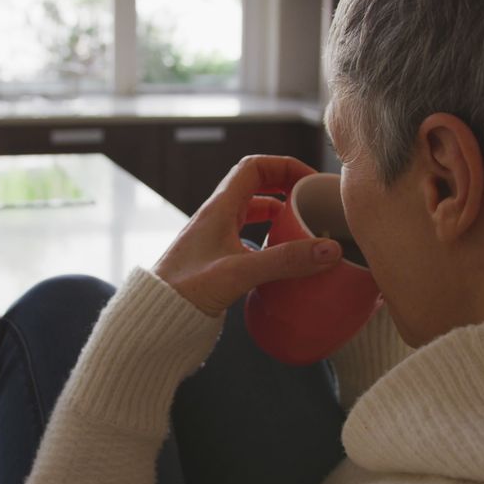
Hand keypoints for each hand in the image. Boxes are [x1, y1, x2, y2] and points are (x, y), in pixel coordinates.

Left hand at [153, 155, 343, 315]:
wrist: (155, 317)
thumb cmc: (185, 290)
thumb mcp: (239, 272)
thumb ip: (284, 261)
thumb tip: (328, 249)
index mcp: (219, 208)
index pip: (254, 167)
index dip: (284, 165)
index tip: (310, 180)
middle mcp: (217, 217)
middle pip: (257, 185)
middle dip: (287, 186)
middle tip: (312, 199)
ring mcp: (217, 236)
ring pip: (253, 211)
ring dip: (279, 212)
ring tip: (303, 225)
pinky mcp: (218, 257)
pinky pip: (249, 235)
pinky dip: (270, 237)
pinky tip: (283, 255)